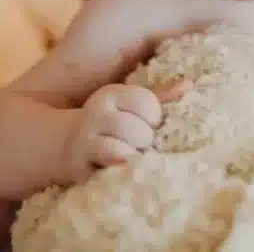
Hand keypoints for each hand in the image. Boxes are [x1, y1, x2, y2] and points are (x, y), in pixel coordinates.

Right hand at [65, 79, 190, 179]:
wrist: (64, 145)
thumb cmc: (110, 127)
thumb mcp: (130, 108)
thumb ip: (159, 97)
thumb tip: (189, 84)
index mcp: (113, 94)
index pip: (147, 102)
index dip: (155, 119)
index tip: (150, 126)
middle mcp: (96, 111)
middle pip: (138, 129)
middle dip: (145, 142)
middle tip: (140, 147)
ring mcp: (85, 138)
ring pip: (124, 149)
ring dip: (134, 158)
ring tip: (132, 158)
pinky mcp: (79, 163)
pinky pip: (110, 166)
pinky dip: (122, 169)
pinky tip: (122, 169)